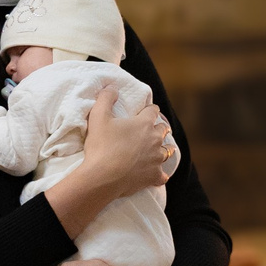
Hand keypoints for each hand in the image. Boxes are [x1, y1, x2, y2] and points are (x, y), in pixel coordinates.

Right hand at [40, 96, 178, 247]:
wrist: (103, 177)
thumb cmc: (101, 146)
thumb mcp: (98, 117)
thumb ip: (105, 98)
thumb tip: (111, 88)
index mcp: (144, 124)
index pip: (153, 111)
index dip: (150, 109)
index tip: (148, 110)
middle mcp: (155, 140)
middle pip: (163, 130)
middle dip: (159, 128)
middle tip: (155, 129)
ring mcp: (156, 159)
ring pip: (167, 151)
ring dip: (164, 149)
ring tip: (162, 150)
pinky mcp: (153, 176)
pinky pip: (162, 176)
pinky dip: (161, 175)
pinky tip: (159, 176)